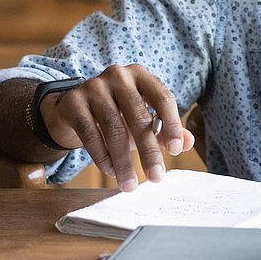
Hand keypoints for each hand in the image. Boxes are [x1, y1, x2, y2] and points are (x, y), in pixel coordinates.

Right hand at [39, 64, 194, 191]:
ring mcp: (94, 87)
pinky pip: (90, 133)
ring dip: (123, 161)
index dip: (171, 124)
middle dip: (149, 150)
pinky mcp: (73, 102)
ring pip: (114, 128)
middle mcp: (118, 76)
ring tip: (130, 184)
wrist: (73, 108)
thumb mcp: (141, 118)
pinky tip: (111, 171)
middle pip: (138, 116)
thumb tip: (187, 143)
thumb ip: (165, 128)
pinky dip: (102, 156)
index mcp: (141, 76)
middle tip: (156, 177)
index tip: (176, 150)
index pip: (162, 98)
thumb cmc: (116, 113)